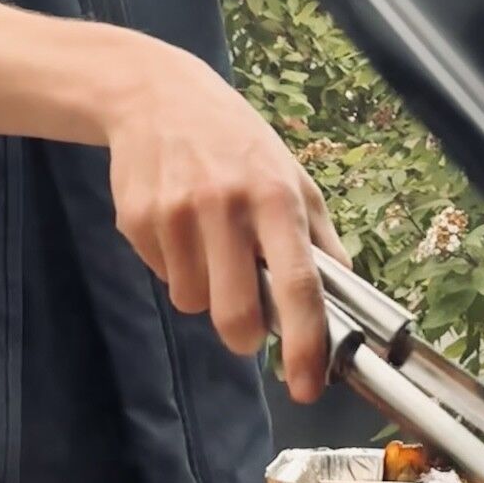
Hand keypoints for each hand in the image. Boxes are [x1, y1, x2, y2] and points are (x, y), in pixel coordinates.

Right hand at [104, 37, 346, 400]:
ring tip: (208, 244)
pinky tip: (178, 226)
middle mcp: (226, 204)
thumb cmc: (236, 142)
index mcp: (276, 197)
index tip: (308, 386)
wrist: (155, 95)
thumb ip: (319, 239)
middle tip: (245, 328)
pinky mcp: (136, 218)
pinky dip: (174, 267)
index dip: (304, 343)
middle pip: (234, 312)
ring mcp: (176, 212)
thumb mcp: (291, 175)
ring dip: (204, 292)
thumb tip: (347, 298)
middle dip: (242, 337)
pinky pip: (161, 276)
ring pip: (192, 301)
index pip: (298, 284)